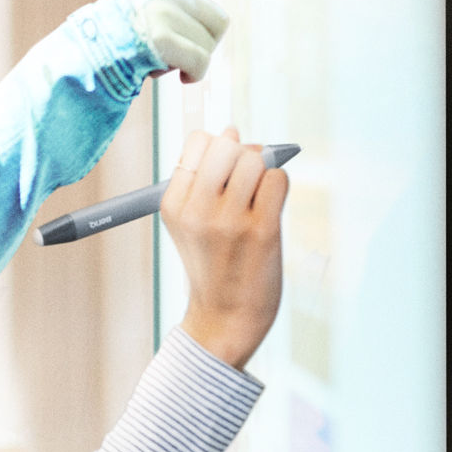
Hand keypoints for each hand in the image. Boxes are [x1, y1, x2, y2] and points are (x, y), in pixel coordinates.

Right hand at [124, 0, 270, 82]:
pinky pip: (200, 63)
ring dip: (193, 61)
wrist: (87, 56)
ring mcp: (166, 10)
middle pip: (220, 21)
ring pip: (210, 45)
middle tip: (173, 51)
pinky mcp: (165, 36)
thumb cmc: (117, 42)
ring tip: (159, 58)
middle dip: (204, 43)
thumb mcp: (147, 16)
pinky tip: (174, 74)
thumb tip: (197, 57)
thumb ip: (179, 18)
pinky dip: (193, 75)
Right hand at [160, 127, 289, 369]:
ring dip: (262, 169)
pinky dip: (278, 185)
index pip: (197, 142)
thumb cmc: (213, 265)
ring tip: (259, 193)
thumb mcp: (187, 225)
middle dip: (243, 151)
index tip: (225, 166)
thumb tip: (234, 134)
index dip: (218, 145)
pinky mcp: (263, 230)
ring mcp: (230, 220)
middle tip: (247, 174)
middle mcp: (198, 210)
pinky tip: (270, 206)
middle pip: (227, 143)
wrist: (225, 318)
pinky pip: (277, 180)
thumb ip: (200, 182)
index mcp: (173, 205)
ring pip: (254, 159)